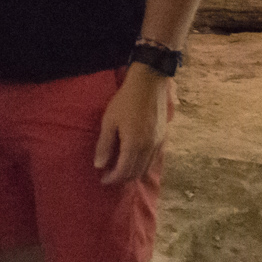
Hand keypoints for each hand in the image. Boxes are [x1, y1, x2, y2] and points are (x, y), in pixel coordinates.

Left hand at [93, 67, 176, 185]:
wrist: (149, 83)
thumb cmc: (126, 100)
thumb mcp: (109, 121)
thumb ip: (104, 145)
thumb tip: (99, 165)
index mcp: (134, 144)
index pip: (123, 171)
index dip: (112, 179)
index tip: (103, 179)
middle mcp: (148, 147)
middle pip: (136, 173)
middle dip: (122, 178)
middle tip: (110, 176)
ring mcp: (158, 143)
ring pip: (146, 168)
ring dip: (133, 173)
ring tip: (121, 170)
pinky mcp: (163, 137)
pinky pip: (153, 159)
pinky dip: (143, 165)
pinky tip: (135, 159)